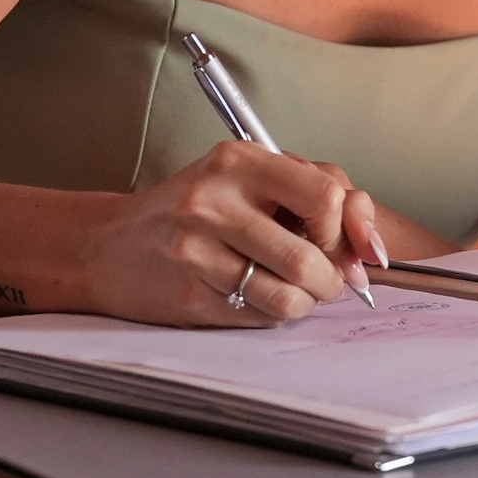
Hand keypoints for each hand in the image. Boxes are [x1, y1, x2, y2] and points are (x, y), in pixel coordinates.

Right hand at [77, 141, 388, 325]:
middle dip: (330, 280)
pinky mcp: (188, 294)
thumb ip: (315, 195)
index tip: (333, 240)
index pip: (324, 195)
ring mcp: (196, 249)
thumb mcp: (249, 179)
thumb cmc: (194, 209)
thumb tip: (367, 247)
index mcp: (239, 160)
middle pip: (309, 258)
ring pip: (287, 297)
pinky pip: (258, 317)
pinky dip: (269, 314)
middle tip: (323, 280)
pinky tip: (250, 296)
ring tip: (289, 290)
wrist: (111, 245)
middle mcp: (215, 200)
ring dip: (303, 303)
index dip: (341, 228)